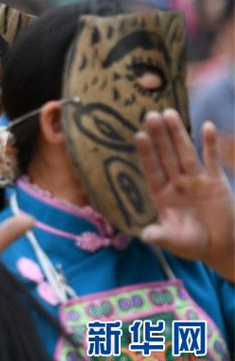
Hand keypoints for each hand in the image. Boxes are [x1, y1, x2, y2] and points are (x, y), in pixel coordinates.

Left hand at [136, 110, 234, 281]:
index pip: (152, 169)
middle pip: (166, 155)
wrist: (220, 247)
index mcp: (162, 195)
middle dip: (159, 136)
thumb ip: (161, 236)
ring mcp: (195, 180)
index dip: (146, 153)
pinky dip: (210, 145)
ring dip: (178, 134)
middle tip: (150, 115)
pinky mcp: (216, 182)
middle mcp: (176, 183)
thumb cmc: (192, 244)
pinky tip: (206, 126)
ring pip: (185, 153)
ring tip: (169, 113)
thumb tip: (145, 235)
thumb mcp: (175, 241)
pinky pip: (212, 160)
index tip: (139, 135)